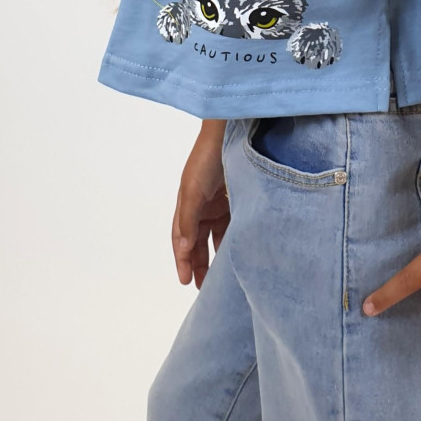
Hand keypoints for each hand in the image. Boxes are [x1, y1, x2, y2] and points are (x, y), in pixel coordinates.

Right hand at [172, 129, 230, 288]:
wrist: (231, 132)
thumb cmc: (207, 158)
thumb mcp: (193, 190)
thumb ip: (188, 219)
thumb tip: (184, 248)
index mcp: (187, 203)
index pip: (181, 238)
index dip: (182, 260)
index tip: (186, 281)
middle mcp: (202, 205)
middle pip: (198, 241)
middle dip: (199, 263)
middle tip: (203, 288)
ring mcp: (220, 202)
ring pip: (216, 235)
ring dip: (217, 255)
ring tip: (221, 277)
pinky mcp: (238, 198)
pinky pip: (233, 225)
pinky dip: (233, 239)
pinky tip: (238, 253)